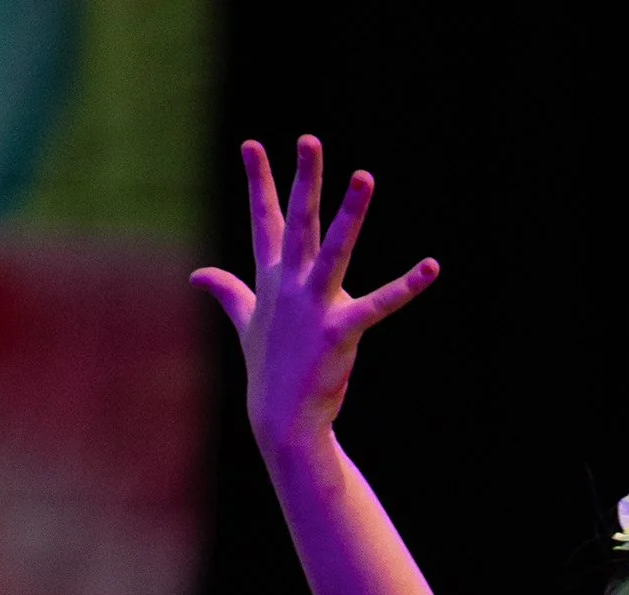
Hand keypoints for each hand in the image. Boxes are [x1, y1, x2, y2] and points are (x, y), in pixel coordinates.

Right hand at [192, 137, 437, 462]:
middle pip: (298, 222)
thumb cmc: (269, 370)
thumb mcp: (245, 324)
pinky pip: (378, 305)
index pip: (266, 221)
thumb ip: (228, 292)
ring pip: (333, 250)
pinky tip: (431, 267)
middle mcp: (291, 287)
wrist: (282, 420)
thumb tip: (197, 275)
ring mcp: (314, 308)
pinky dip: (406, 287)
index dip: (260, 182)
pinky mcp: (340, 332)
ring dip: (349, 214)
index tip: (253, 144)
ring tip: (364, 177)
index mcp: (273, 280)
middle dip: (304, 179)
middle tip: (309, 139)